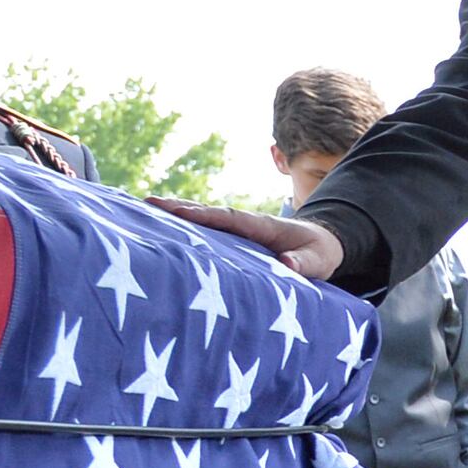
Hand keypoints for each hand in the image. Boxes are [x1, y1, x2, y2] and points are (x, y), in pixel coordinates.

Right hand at [156, 197, 342, 284]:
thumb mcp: (318, 260)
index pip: (229, 218)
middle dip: (179, 208)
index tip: (180, 212)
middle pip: (208, 213)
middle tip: (146, 202)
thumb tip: (285, 264)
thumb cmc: (320, 252)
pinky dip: (186, 227)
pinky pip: (207, 231)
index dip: (205, 215)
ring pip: (203, 220)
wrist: (324, 243)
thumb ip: (304, 263)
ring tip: (143, 209)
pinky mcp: (234, 239)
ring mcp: (238, 230)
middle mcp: (245, 223)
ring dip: (177, 215)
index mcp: (263, 226)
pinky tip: (161, 228)